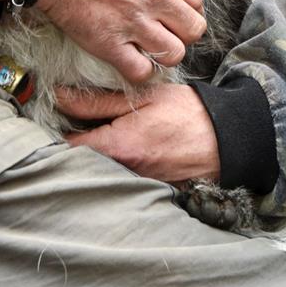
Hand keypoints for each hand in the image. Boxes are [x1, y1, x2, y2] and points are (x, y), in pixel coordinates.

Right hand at [0, 0, 206, 84]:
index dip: (187, 2)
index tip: (173, 2)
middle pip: (193, 28)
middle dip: (183, 29)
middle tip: (165, 25)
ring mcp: (133, 21)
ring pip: (173, 53)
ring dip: (164, 51)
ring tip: (149, 44)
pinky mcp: (107, 43)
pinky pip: (140, 72)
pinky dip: (139, 70)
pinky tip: (130, 58)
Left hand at [58, 84, 220, 183]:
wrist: (227, 138)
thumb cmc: (187, 112)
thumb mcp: (143, 97)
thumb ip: (98, 101)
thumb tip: (60, 97)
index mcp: (119, 146)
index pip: (68, 147)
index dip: (58, 132)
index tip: (60, 118)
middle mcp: (124, 171)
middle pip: (82, 162)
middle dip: (76, 145)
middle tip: (79, 123)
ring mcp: (137, 184)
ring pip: (101, 171)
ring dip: (97, 155)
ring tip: (104, 133)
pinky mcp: (149, 189)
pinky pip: (121, 178)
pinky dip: (117, 166)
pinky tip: (127, 148)